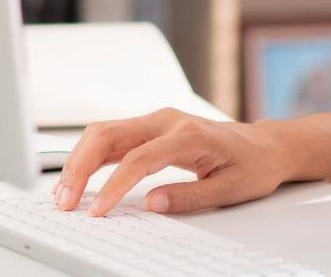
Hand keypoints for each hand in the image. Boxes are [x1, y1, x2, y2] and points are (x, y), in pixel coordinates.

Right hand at [53, 108, 290, 217]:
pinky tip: (80, 177)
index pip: (139, 158)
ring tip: (65, 193)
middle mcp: (168, 120)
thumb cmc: (252, 166)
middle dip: (80, 167)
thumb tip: (151, 204)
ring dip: (79, 160)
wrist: (265, 146)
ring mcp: (158, 119)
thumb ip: (189, 197)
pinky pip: (113, 135)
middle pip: (109, 134)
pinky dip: (91, 155)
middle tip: (65, 201)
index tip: (97, 210)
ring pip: (105, 131)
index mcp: (189, 135)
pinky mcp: (152, 126)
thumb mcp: (230, 190)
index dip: (113, 186)